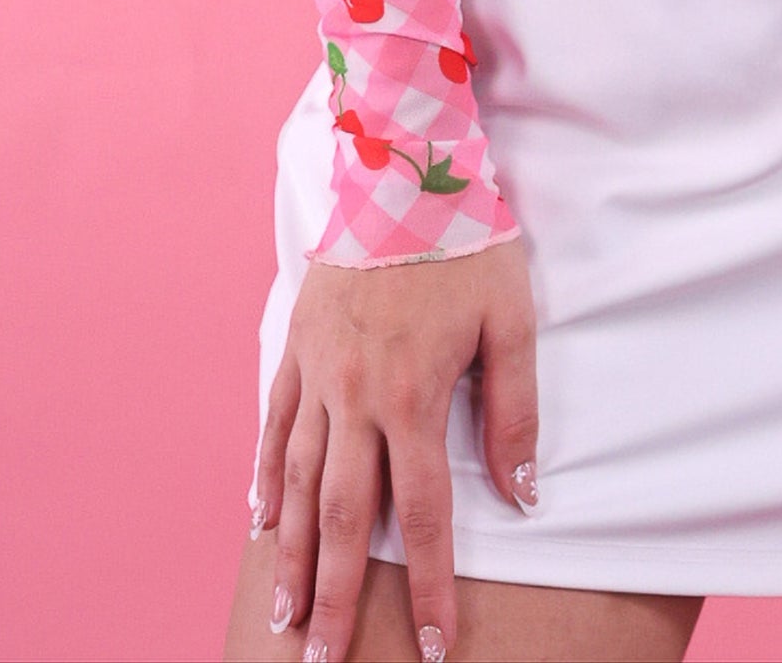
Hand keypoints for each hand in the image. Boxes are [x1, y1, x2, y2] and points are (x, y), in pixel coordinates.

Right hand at [253, 233, 536, 662]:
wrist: (402, 166)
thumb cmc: (467, 242)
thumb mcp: (512, 319)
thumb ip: (513, 410)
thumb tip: (524, 493)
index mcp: (412, 397)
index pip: (420, 516)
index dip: (428, 585)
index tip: (434, 643)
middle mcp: (355, 398)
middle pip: (340, 520)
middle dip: (335, 600)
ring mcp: (316, 374)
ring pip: (294, 485)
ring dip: (288, 558)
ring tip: (285, 618)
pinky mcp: (295, 348)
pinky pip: (273, 428)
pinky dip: (263, 481)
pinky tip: (258, 525)